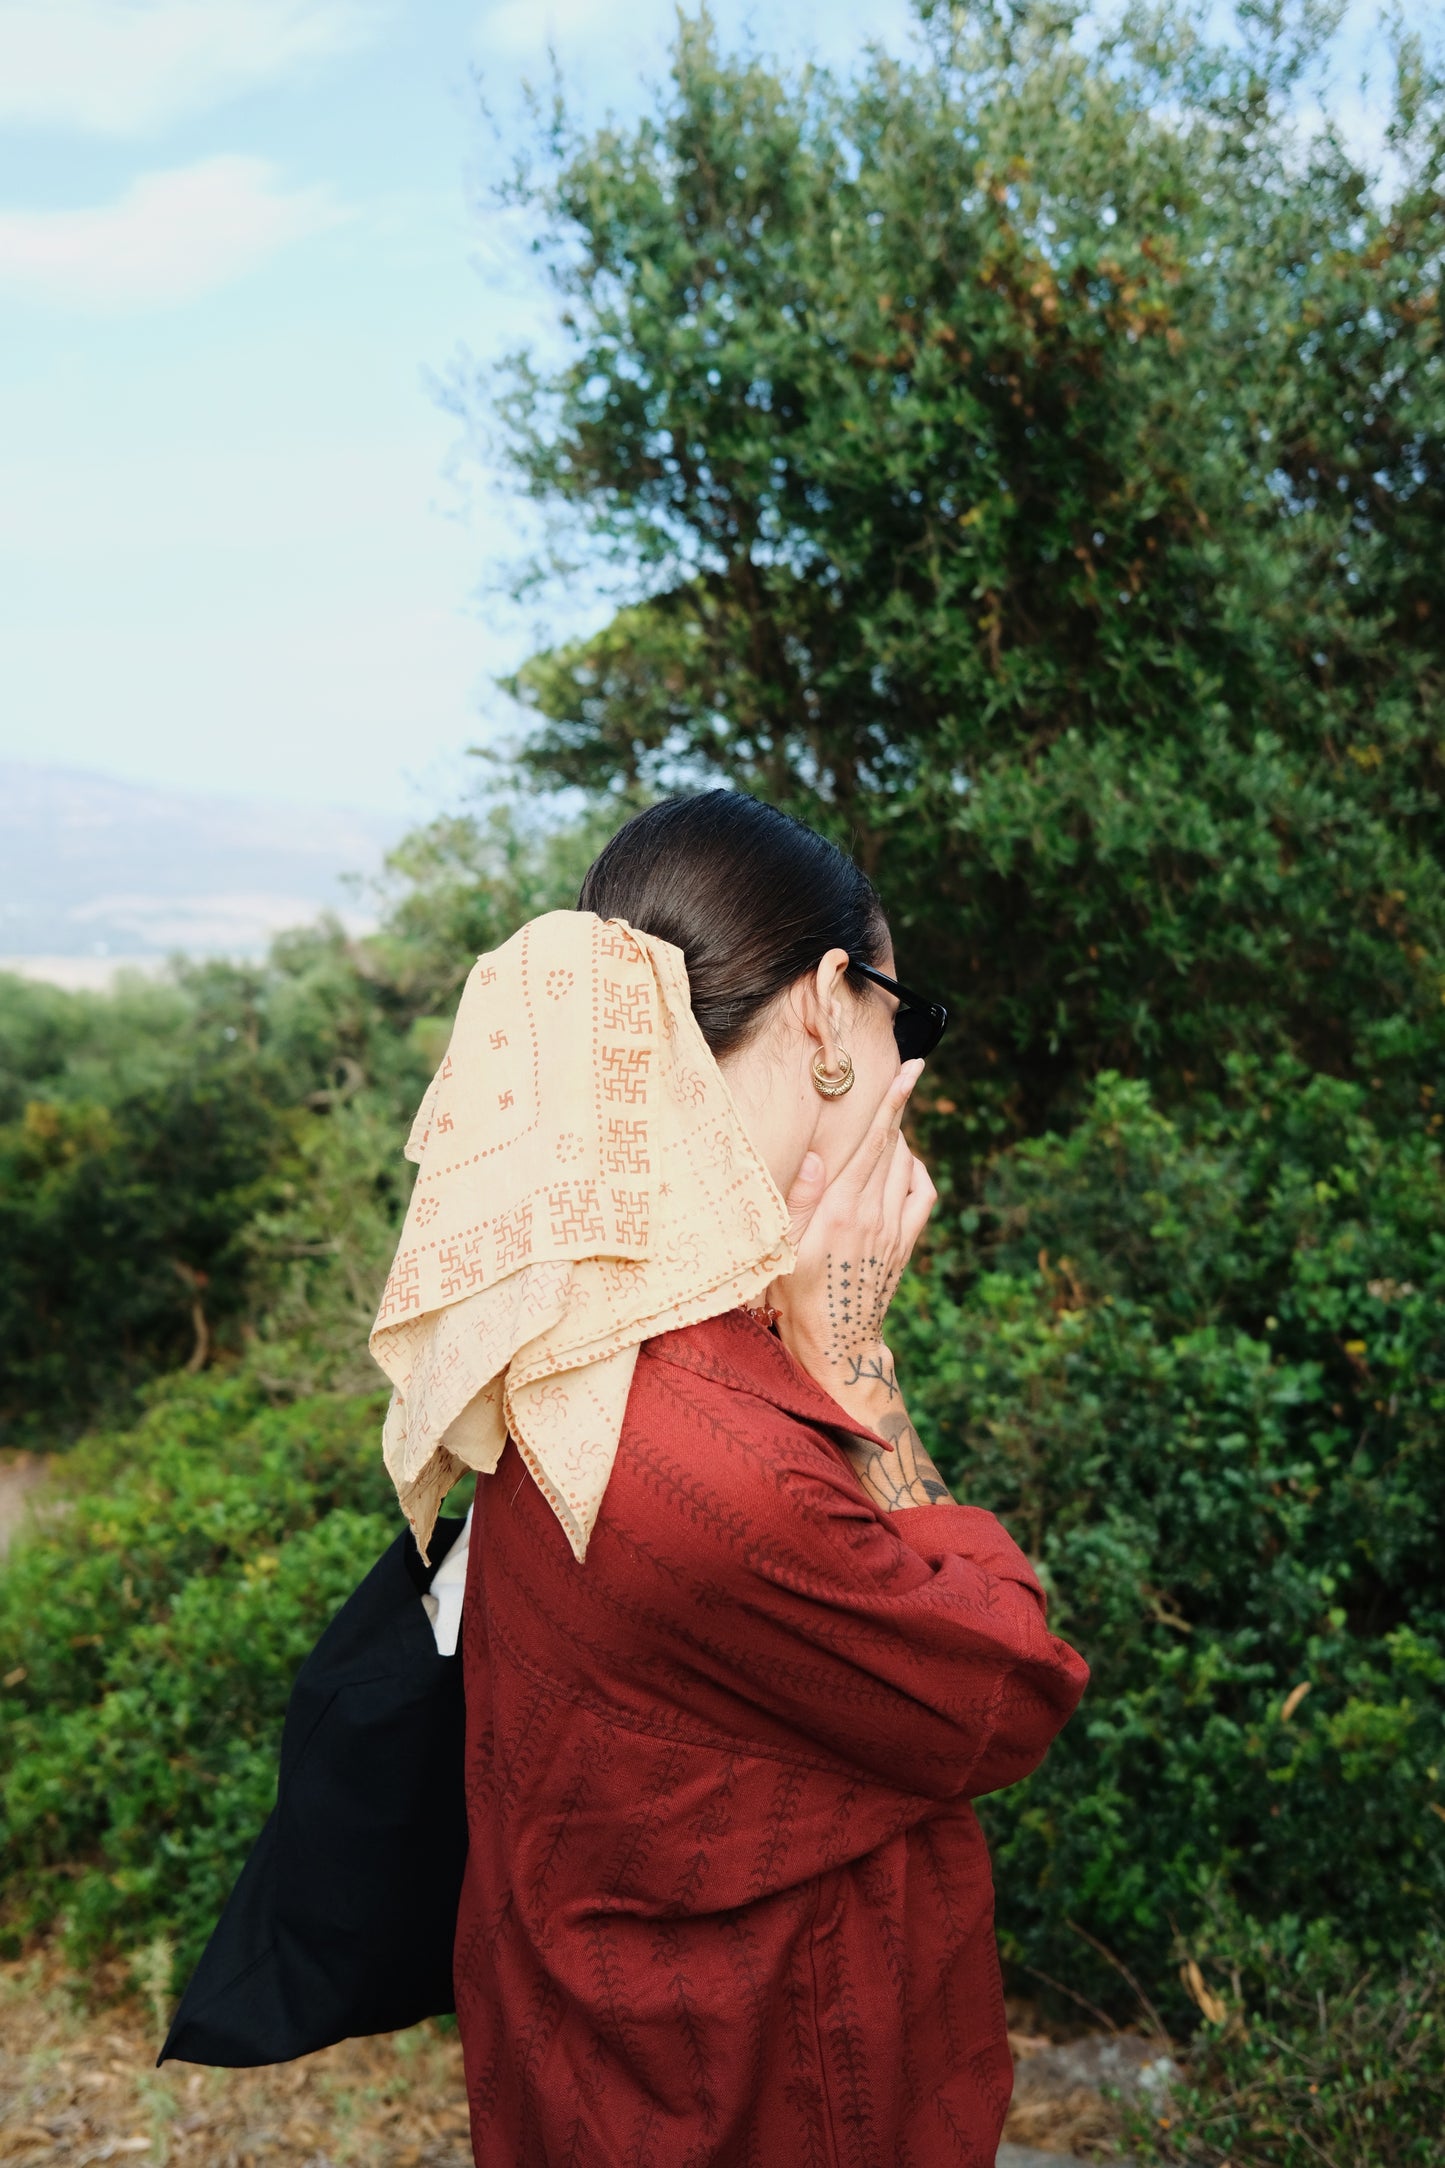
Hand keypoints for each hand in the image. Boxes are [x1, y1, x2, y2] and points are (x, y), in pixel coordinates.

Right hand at [770, 1060, 936, 1435]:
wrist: (836, 1342)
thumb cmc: (797, 1294)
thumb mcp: (783, 1248)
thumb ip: (799, 1199)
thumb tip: (816, 1155)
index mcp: (842, 1209)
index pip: (874, 1142)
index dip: (894, 1102)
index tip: (912, 1070)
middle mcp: (874, 1215)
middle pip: (895, 1146)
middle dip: (896, 1111)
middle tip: (891, 1084)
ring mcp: (895, 1229)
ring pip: (907, 1166)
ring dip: (898, 1140)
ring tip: (880, 1127)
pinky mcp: (905, 1243)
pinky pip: (923, 1195)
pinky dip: (917, 1172)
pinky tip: (902, 1165)